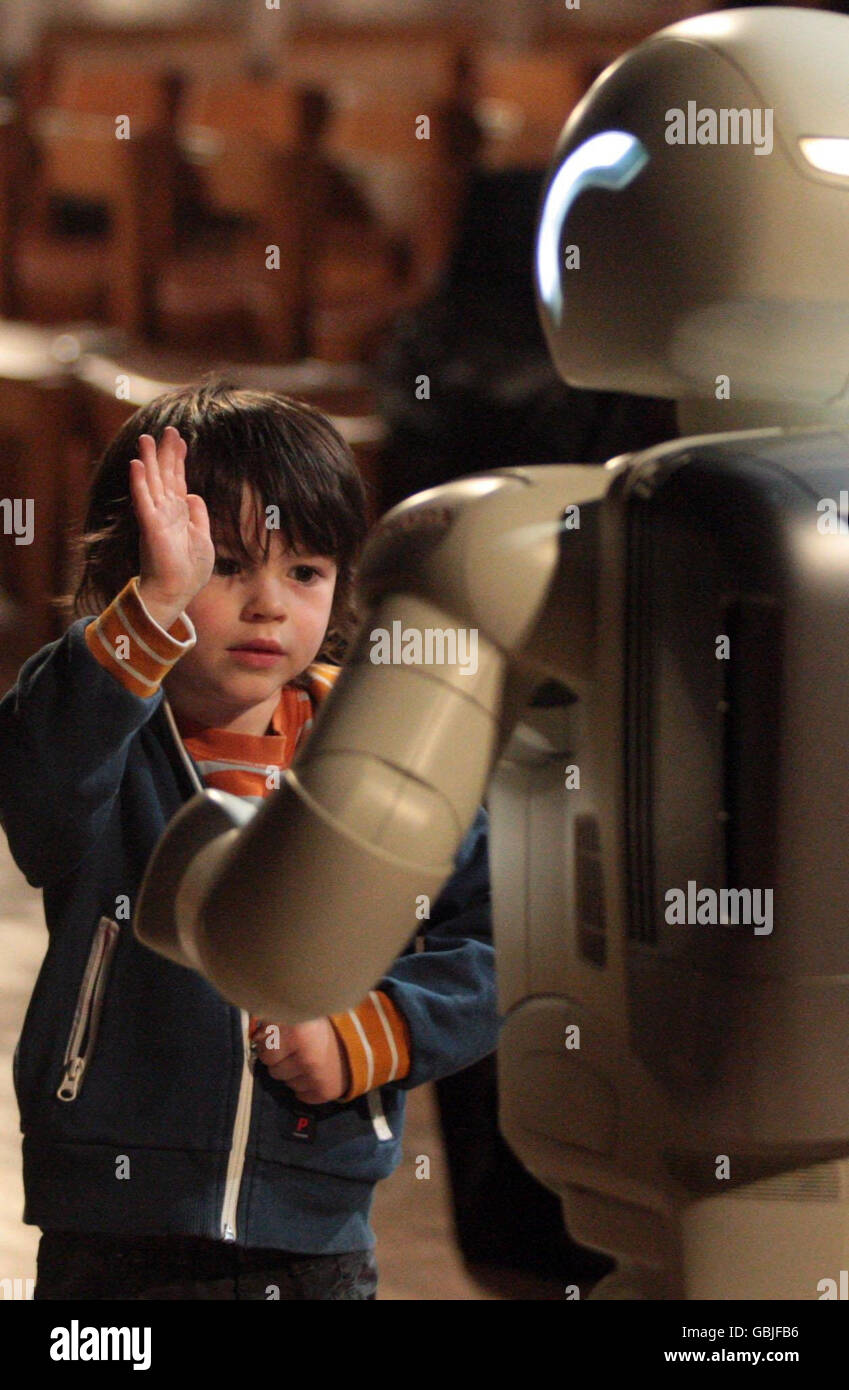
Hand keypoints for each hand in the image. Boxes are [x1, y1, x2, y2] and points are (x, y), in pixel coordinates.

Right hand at [129, 426, 214, 628]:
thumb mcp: (203, 538)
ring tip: (145, 438)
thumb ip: (199, 516)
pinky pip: (144, 500)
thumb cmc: (189, 570)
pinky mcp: (151, 527)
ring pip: (152, 482)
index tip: (180, 439)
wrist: (177, 592)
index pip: (177, 480)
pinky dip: (140, 482)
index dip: (178, 459)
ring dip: (148, 460)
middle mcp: (165, 512)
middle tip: (167, 429)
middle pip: (165, 476)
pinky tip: (136, 465)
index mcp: (178, 514)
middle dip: (165, 453)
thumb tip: (194, 495)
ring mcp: (156, 518)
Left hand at [252, 1018, 350, 1104]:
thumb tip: (255, 1037)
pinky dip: (305, 1087)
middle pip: (274, 1071)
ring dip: (294, 1074)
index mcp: (296, 1035)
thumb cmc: (322, 1025)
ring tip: (308, 1060)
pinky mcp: (325, 1092)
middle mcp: (306, 1058)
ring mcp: (316, 1077)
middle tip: (297, 1050)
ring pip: (287, 1084)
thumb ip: (276, 1024)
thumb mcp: (299, 1016)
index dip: (271, 1046)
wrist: (360, 1039)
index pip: (265, 1053)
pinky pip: (301, 1096)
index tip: (283, 1039)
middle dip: (282, 1061)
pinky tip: (315, 1073)